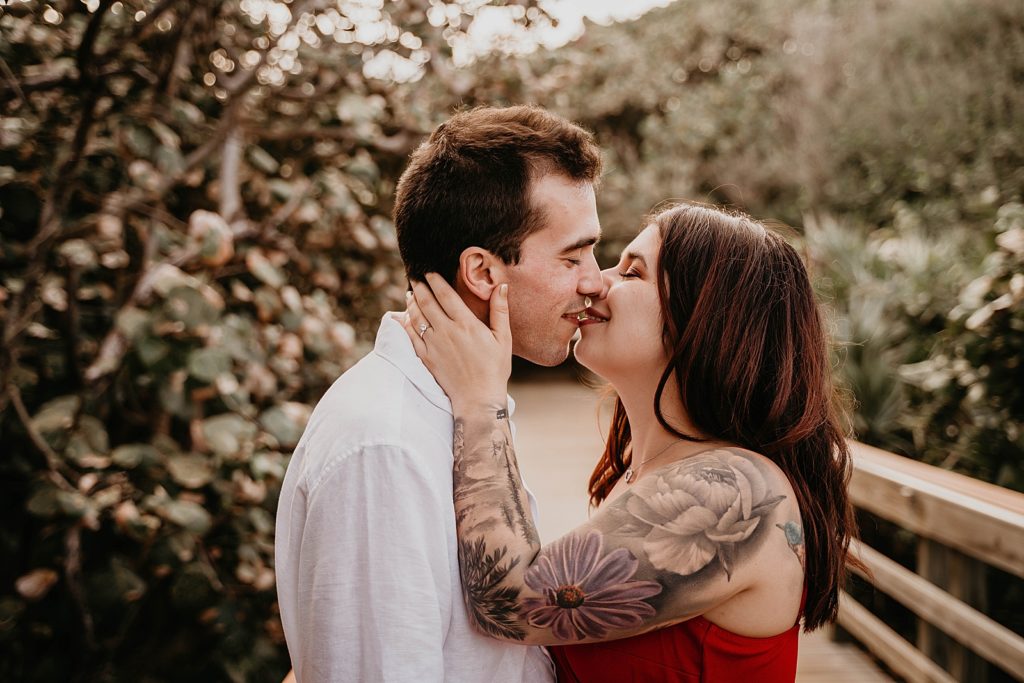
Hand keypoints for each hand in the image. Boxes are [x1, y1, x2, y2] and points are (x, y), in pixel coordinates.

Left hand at [400, 273, 511, 411]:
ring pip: (417, 317)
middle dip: (420, 287)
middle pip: (427, 302)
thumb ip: (500, 310)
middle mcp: (447, 331)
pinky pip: (411, 336)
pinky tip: (404, 317)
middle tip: (415, 276)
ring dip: (412, 303)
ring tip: (411, 293)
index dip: (435, 281)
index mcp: (466, 324)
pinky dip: (406, 324)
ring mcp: (434, 344)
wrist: (478, 399)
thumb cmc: (494, 369)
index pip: (446, 295)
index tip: (429, 272)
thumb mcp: (503, 338)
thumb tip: (502, 286)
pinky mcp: (426, 357)